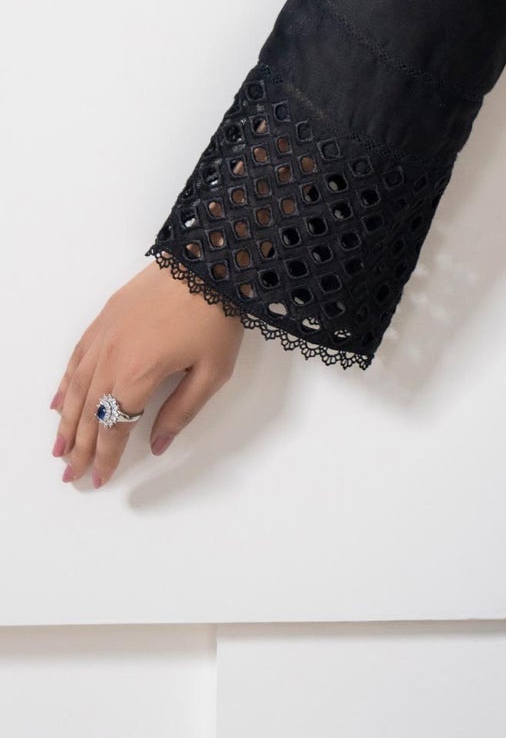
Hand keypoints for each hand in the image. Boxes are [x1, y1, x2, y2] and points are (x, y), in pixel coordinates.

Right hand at [50, 260, 244, 488]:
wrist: (210, 260)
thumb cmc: (216, 315)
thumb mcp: (213, 371)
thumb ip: (182, 411)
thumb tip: (158, 445)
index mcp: (138, 374)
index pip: (114, 427)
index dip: (105, 456)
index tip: (99, 477)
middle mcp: (112, 357)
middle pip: (89, 412)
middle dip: (79, 447)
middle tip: (71, 475)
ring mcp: (105, 335)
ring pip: (76, 387)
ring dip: (64, 421)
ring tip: (58, 448)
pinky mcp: (105, 317)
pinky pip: (77, 356)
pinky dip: (64, 383)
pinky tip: (57, 400)